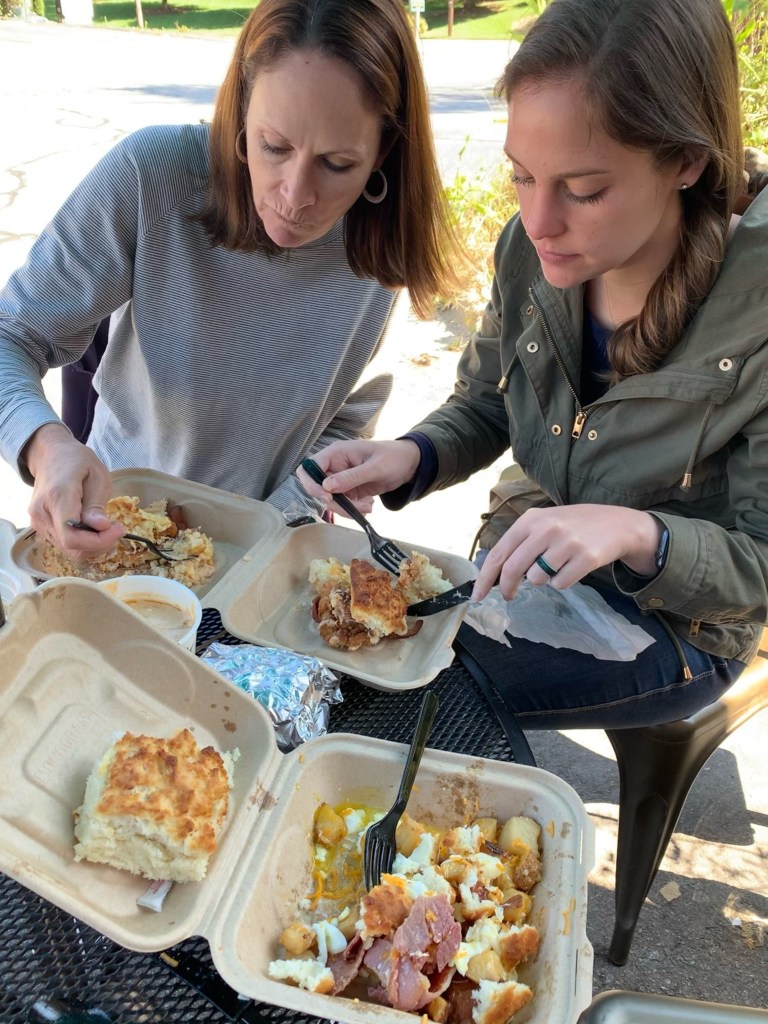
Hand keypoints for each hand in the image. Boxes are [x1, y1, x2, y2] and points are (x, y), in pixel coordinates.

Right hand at [23, 424, 124, 557]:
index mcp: (57, 497)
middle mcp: (42, 513)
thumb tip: (100, 527)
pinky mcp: (40, 527)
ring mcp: (38, 522)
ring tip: (107, 528)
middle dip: (99, 545)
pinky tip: (93, 529)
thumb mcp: (97, 475)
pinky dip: (83, 542)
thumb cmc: (77, 461)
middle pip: (71, 547)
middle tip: (116, 529)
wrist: (50, 456)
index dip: (98, 541)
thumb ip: (97, 504)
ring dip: (92, 545)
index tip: (119, 529)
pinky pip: (64, 544)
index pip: (72, 536)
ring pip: (68, 549)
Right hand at [296, 439, 420, 514]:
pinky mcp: (348, 490)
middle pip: (318, 489)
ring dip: (348, 508)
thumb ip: (351, 477)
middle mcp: (334, 466)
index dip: (312, 485)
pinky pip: (342, 504)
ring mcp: (340, 479)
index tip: (328, 497)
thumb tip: (327, 487)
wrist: (408, 464)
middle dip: (335, 502)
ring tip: (368, 506)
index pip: (309, 468)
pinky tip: (369, 505)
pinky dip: (354, 509)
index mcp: (336, 453)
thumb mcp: (375, 467)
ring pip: (331, 500)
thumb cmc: (393, 457)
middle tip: (356, 507)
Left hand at [472, 503, 662, 600]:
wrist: (618, 524)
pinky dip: (563, 582)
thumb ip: (520, 544)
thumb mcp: (544, 524)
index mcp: (531, 520)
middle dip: (507, 588)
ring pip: (538, 579)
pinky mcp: (585, 557)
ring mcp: (567, 542)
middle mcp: (546, 528)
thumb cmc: (574, 526)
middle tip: (508, 596)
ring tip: (556, 565)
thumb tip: (494, 575)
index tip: (477, 596)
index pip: (499, 553)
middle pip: (513, 569)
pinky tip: (572, 568)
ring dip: (542, 580)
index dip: (485, 578)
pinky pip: (560, 584)